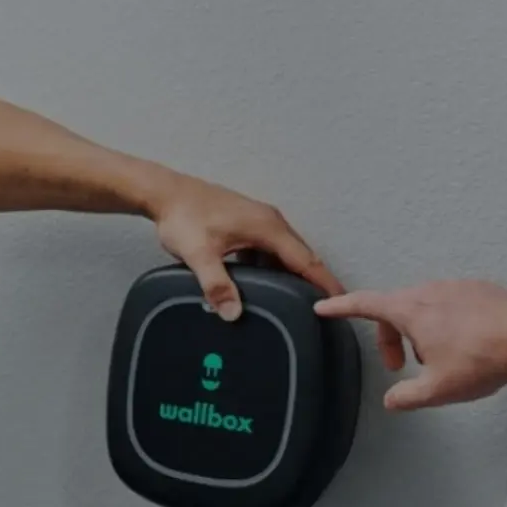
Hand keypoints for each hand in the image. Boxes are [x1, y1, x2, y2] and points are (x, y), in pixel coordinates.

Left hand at [145, 176, 343, 319]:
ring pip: (284, 252)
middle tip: (325, 308)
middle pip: (301, 256)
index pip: (307, 260)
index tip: (342, 302)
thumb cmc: (183, 216)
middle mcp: (270, 221)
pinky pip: (269, 248)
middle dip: (314, 281)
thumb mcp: (199, 254)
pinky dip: (273, 266)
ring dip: (292, 274)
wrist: (165, 193)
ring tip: (298, 301)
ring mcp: (259, 220)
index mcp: (268, 227)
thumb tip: (232, 314)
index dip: (325, 282)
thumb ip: (216, 285)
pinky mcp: (246, 223)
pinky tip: (264, 283)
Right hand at [312, 280, 506, 410]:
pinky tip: (465, 344)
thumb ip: (407, 396)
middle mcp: (429, 291)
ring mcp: (455, 286)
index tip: (324, 306)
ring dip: (419, 330)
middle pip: (394, 309)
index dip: (341, 307)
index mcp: (411, 310)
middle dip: (389, 336)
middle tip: (398, 365)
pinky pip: (449, 302)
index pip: (365, 304)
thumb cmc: (484, 360)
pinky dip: (445, 321)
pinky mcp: (478, 288)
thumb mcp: (438, 389)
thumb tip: (392, 400)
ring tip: (437, 358)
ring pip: (423, 305)